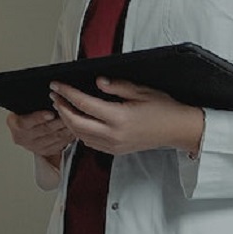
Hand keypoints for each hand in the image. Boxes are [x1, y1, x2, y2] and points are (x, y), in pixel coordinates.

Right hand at [6, 107, 74, 164]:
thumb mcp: (23, 107)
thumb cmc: (24, 114)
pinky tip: (74, 130)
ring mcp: (34, 146)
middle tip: (70, 113)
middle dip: (59, 121)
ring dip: (66, 129)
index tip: (50, 113)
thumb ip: (33, 104)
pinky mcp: (45, 152)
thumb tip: (49, 96)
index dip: (39, 118)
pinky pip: (60, 145)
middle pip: (44, 130)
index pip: (26, 122)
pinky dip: (68, 137)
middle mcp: (24, 138)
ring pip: (55, 138)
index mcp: (16, 124)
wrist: (23, 129)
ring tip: (75, 120)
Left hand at [48, 77, 204, 156]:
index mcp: (119, 118)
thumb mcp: (141, 91)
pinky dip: (78, 131)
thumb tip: (98, 82)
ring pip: (79, 135)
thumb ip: (117, 86)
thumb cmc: (163, 109)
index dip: (67, 93)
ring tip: (62, 106)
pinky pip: (89, 142)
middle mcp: (113, 134)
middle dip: (61, 108)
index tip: (56, 85)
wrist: (177, 130)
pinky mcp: (115, 151)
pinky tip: (77, 121)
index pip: (84, 104)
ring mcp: (113, 145)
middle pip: (75, 123)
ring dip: (67, 120)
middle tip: (54, 95)